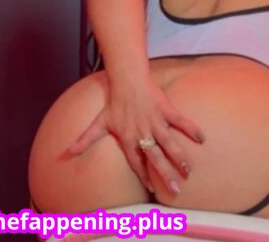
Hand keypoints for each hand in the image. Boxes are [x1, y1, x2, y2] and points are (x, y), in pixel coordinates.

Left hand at [67, 78, 204, 194]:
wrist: (127, 78)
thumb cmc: (114, 102)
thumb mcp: (98, 123)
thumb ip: (85, 139)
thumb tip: (66, 152)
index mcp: (127, 138)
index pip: (136, 162)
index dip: (143, 175)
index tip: (152, 189)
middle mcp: (142, 132)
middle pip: (154, 157)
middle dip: (165, 174)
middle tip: (175, 189)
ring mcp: (155, 121)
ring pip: (168, 142)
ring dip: (179, 156)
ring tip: (188, 170)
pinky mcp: (165, 109)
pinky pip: (180, 120)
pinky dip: (190, 128)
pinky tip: (201, 139)